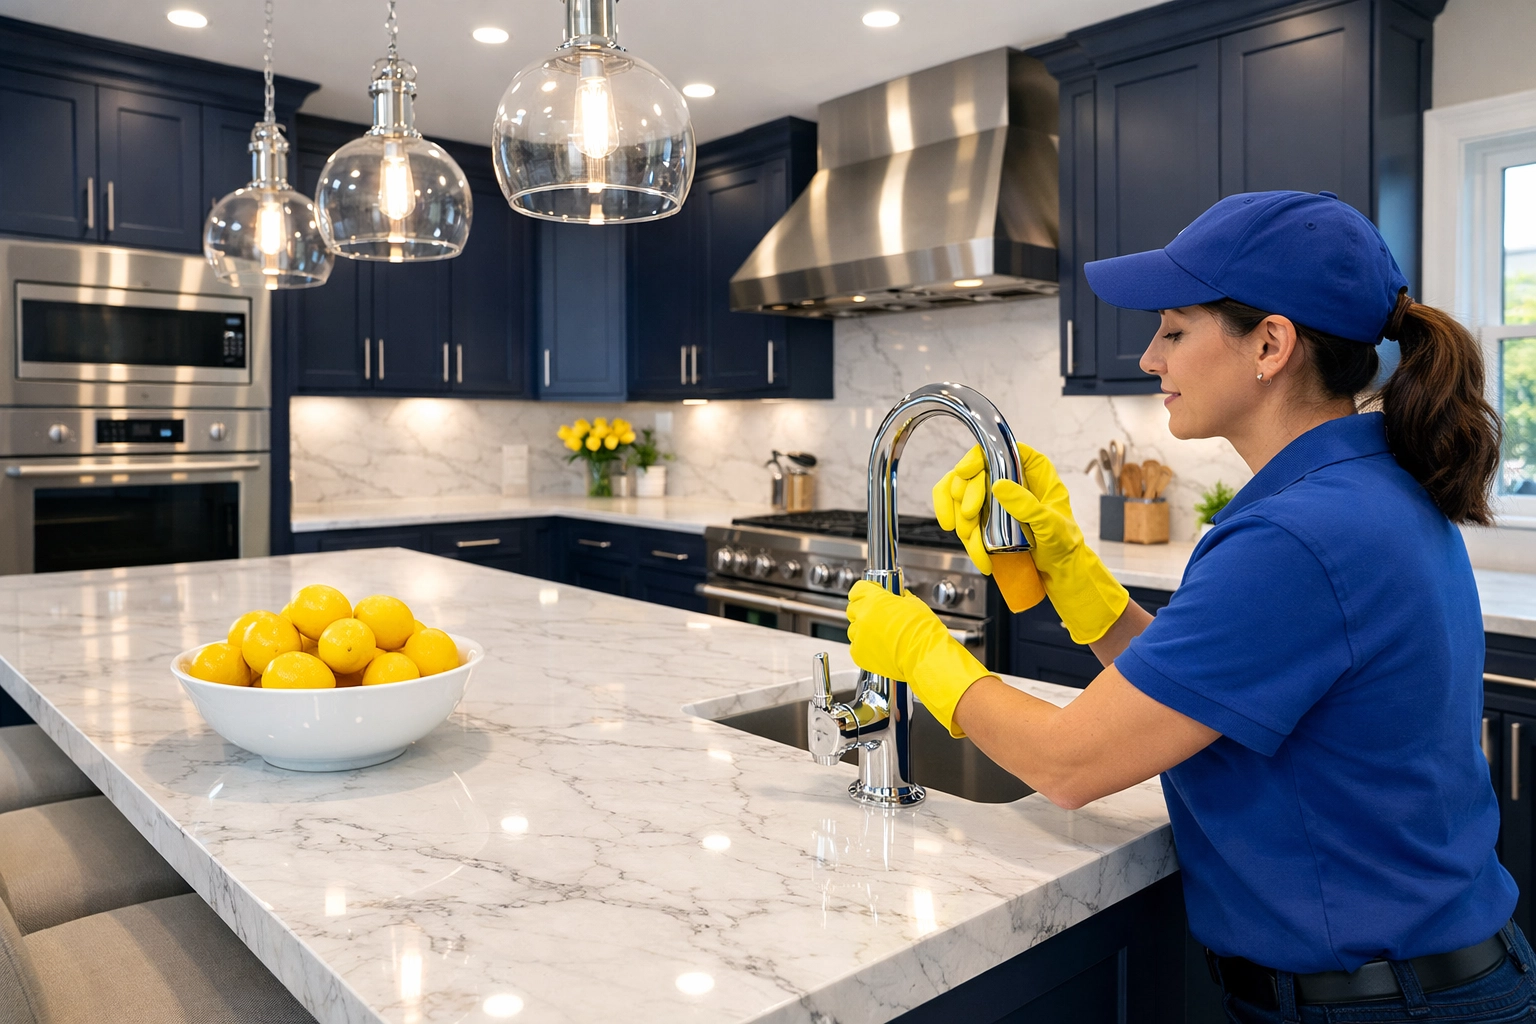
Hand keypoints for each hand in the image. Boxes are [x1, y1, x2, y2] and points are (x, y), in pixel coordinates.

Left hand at [845, 580, 990, 736]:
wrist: (924, 656)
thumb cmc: (923, 631)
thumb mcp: (914, 604)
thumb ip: (899, 599)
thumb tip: (898, 600)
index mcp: (874, 599)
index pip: (859, 589)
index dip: (866, 591)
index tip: (872, 594)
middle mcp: (863, 616)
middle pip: (854, 608)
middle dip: (864, 610)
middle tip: (879, 615)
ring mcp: (859, 636)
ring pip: (855, 629)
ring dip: (865, 629)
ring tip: (882, 634)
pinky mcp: (859, 654)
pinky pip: (857, 646)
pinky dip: (865, 647)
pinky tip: (880, 647)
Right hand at [934, 444, 1128, 644]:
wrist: (1059, 568)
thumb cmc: (1063, 542)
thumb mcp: (1050, 524)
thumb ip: (1027, 505)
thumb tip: (999, 486)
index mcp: (1031, 468)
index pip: (997, 449)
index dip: (976, 457)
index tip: (965, 473)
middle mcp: (1008, 478)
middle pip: (971, 472)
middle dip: (964, 494)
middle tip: (969, 515)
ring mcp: (992, 497)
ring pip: (957, 494)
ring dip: (960, 518)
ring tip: (974, 540)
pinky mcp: (983, 516)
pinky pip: (957, 514)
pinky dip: (958, 530)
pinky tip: (972, 548)